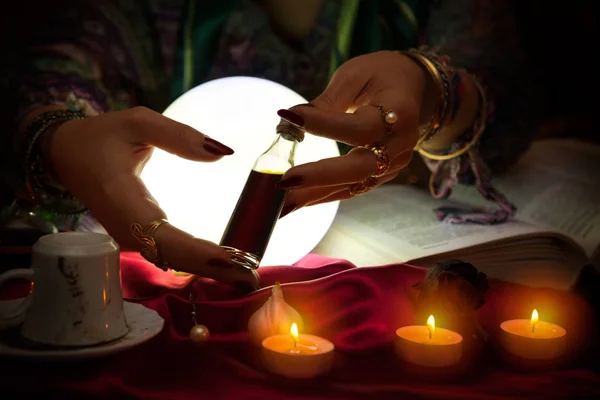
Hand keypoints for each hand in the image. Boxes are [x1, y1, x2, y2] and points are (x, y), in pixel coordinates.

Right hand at [42, 106, 258, 289]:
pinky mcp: (136, 236)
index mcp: (123, 198)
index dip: (199, 252)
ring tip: (246, 277)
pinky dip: (197, 260)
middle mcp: (126, 226)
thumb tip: (222, 153)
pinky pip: (169, 252)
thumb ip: (179, 135)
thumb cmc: (101, 136)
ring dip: (209, 269)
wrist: (66, 154)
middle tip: (252, 279)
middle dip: (213, 270)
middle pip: (173, 256)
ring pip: (172, 259)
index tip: (233, 261)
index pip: (164, 236)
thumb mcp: (137, 122)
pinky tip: (225, 264)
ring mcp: (130, 235)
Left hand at [275, 51, 431, 215]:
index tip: (289, 117)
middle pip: (361, 167)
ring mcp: (394, 164)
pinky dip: (323, 195)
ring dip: (315, 194)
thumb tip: (290, 122)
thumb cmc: (379, 75)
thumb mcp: (354, 76)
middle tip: (284, 180)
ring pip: (354, 184)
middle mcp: (401, 144)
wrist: (413, 88)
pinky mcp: (383, 175)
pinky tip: (297, 201)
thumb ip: (326, 102)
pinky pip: (353, 188)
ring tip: (281, 203)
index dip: (325, 125)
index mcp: (400, 112)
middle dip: (320, 176)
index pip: (360, 127)